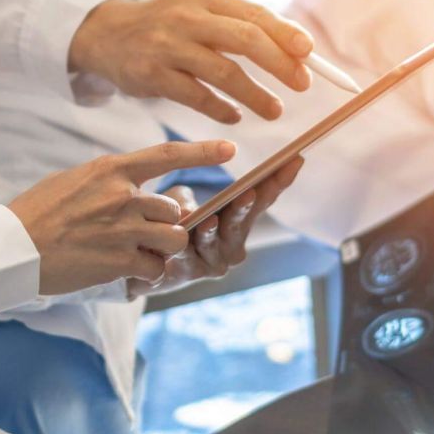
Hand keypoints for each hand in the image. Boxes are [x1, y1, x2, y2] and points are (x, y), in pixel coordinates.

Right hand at [9, 140, 235, 294]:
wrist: (12, 247)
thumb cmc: (38, 214)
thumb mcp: (74, 180)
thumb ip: (111, 181)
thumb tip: (136, 186)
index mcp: (110, 170)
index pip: (167, 155)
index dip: (203, 152)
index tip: (231, 148)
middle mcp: (122, 195)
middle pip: (174, 210)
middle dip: (165, 226)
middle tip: (139, 235)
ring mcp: (122, 228)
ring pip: (173, 238)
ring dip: (162, 249)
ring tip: (134, 253)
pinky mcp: (119, 260)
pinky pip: (156, 267)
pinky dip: (147, 272)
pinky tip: (124, 270)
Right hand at [68, 0, 314, 123]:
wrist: (108, 35)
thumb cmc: (168, 25)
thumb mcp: (200, 10)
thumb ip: (240, 24)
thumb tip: (297, 51)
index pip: (255, 13)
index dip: (286, 34)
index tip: (309, 54)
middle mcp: (187, 16)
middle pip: (244, 39)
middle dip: (279, 64)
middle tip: (301, 85)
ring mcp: (168, 46)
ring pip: (223, 72)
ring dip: (254, 94)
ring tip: (274, 110)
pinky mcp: (152, 74)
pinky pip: (196, 96)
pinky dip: (221, 109)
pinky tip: (235, 117)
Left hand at [128, 156, 304, 297]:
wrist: (138, 259)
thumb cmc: (164, 221)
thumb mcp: (178, 200)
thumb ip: (186, 199)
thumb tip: (188, 211)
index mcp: (237, 221)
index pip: (262, 199)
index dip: (278, 181)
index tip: (295, 159)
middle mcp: (232, 244)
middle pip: (243, 222)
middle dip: (246, 207)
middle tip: (250, 192)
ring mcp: (214, 262)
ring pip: (215, 243)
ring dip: (212, 230)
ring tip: (210, 219)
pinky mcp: (190, 275)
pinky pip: (188, 257)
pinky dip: (184, 246)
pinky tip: (179, 238)